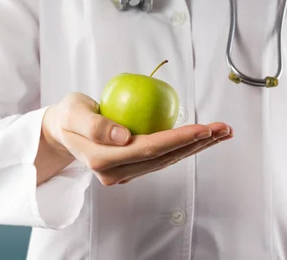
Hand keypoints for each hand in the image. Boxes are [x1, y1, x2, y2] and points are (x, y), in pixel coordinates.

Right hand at [42, 92, 232, 185]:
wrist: (63, 131)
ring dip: (196, 147)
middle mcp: (115, 172)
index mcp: (102, 160)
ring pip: (167, 160)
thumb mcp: (73, 112)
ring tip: (222, 132)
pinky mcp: (131, 168)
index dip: (178, 139)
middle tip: (224, 129)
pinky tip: (202, 137)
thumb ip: (93, 125)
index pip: (148, 149)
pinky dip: (184, 146)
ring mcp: (124, 173)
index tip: (203, 128)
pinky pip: (162, 158)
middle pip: (164, 158)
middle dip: (197, 144)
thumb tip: (123, 136)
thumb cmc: (68, 116)